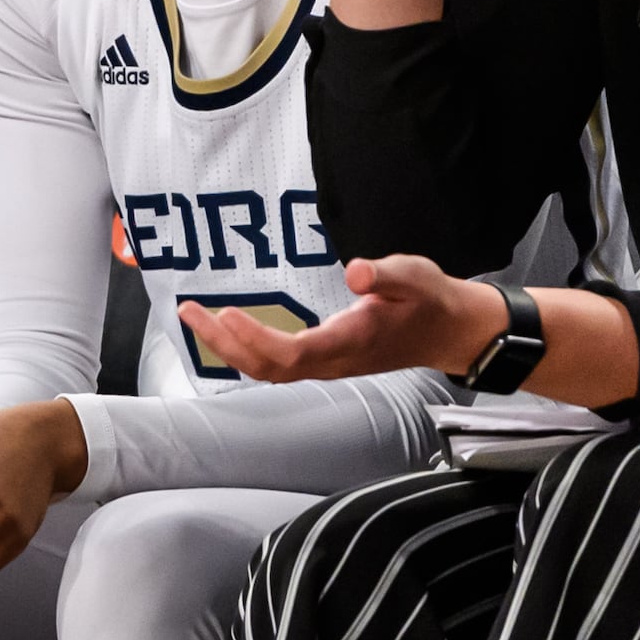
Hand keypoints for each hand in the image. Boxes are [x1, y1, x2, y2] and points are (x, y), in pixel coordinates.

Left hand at [184, 254, 499, 383]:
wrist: (450, 333)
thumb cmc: (431, 301)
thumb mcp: (415, 277)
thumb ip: (385, 275)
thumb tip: (354, 271)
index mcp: (351, 342)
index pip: (293, 353)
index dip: (256, 338)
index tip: (227, 312)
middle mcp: (333, 361)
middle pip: (267, 367)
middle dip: (224, 344)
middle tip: (189, 311)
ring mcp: (327, 364)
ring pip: (267, 368)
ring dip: (228, 346)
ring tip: (195, 316)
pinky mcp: (324, 359)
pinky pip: (276, 362)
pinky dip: (244, 347)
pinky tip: (226, 326)